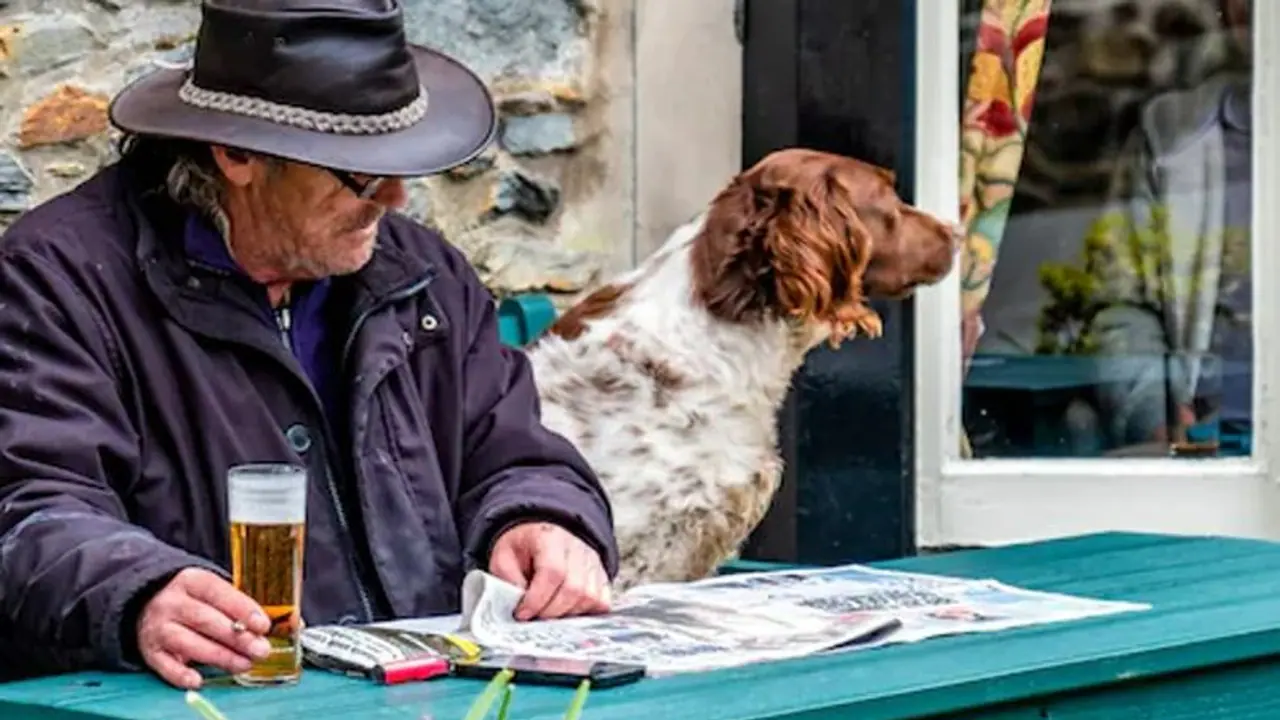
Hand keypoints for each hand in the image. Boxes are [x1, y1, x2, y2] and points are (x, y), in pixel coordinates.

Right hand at [135, 567, 271, 688]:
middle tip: (260, 650)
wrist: (145, 603)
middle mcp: (171, 603)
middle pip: (205, 620)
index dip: (242, 610)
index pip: (219, 593)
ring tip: (244, 665)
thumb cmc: (192, 600)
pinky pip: (163, 665)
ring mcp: (157, 628)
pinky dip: (180, 675)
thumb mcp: (212, 593)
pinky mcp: (149, 651)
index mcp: (191, 581)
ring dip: (219, 656)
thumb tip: (260, 631)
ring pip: (188, 643)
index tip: (263, 626)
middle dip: (237, 637)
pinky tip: (198, 681)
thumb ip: (236, 609)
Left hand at [488, 521, 610, 620]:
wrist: (542, 533)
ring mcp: (593, 562)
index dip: (537, 599)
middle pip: (574, 589)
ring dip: (566, 614)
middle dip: (550, 612)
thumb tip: (518, 605)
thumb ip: (508, 580)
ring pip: (590, 598)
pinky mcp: (601, 576)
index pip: (553, 572)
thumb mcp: (504, 557)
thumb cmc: (523, 547)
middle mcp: (578, 549)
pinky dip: (585, 613)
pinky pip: (602, 602)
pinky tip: (566, 612)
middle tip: (533, 618)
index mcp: (551, 538)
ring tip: (547, 614)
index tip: (522, 613)